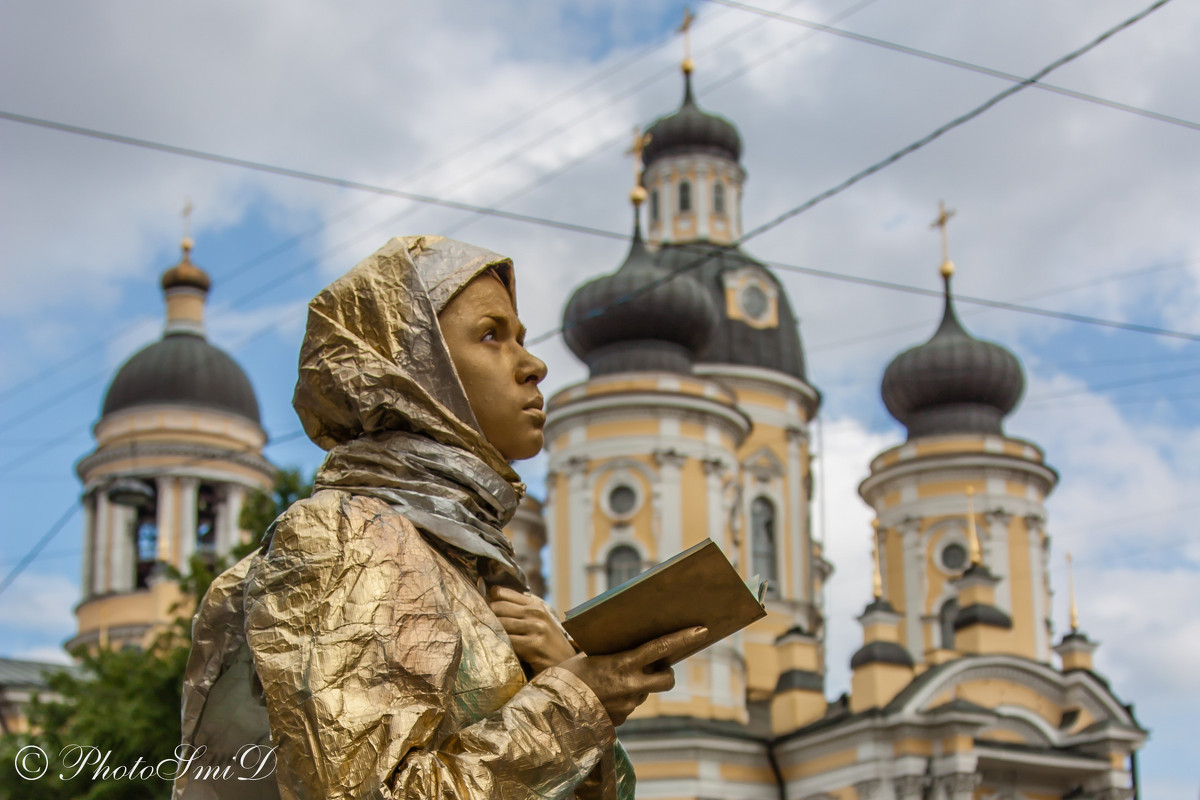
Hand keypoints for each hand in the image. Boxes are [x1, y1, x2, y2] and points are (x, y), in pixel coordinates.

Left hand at [489, 586, 576, 673]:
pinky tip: (496, 647)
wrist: (567, 664)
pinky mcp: (533, 646)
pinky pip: (507, 640)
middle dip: (486, 615)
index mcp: (535, 604)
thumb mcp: (538, 621)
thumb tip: (490, 602)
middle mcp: (535, 613)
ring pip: (500, 623)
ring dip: (490, 630)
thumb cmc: (547, 643)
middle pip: (498, 607)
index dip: (488, 599)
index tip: (481, 607)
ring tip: (484, 636)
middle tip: (478, 624)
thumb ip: (519, 611)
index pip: (502, 592)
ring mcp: (535, 628)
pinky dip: (498, 643)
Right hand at [558, 626, 707, 726]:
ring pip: (647, 692)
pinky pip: (631, 705)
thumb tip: (635, 650)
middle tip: (656, 666)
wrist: (550, 709)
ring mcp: (627, 706)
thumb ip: (617, 654)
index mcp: (623, 664)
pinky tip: (604, 694)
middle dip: (666, 672)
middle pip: (667, 679)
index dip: (683, 638)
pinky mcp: (621, 720)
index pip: (661, 648)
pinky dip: (624, 698)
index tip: (702, 630)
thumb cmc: (567, 674)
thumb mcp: (592, 655)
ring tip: (614, 679)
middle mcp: (630, 686)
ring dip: (640, 685)